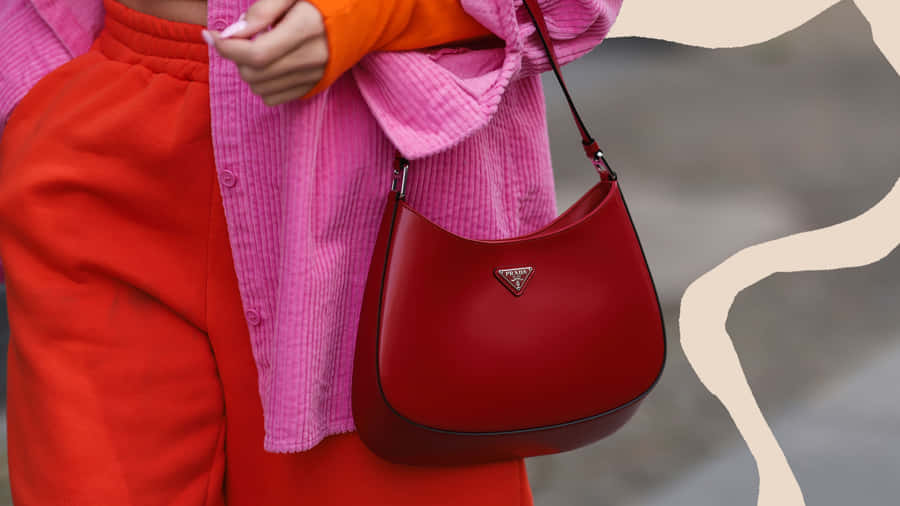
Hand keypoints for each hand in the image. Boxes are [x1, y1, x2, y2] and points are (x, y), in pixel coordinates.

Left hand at [202, 0, 328, 105]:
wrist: (362, 17)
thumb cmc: (324, 0)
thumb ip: (263, 11)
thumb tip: (233, 34)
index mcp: (308, 28)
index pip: (256, 54)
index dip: (226, 47)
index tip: (211, 34)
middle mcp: (313, 58)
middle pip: (255, 74)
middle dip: (235, 57)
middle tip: (239, 37)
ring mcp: (315, 76)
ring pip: (260, 89)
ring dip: (248, 71)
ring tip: (257, 48)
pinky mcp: (315, 87)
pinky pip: (274, 98)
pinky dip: (262, 84)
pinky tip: (269, 65)